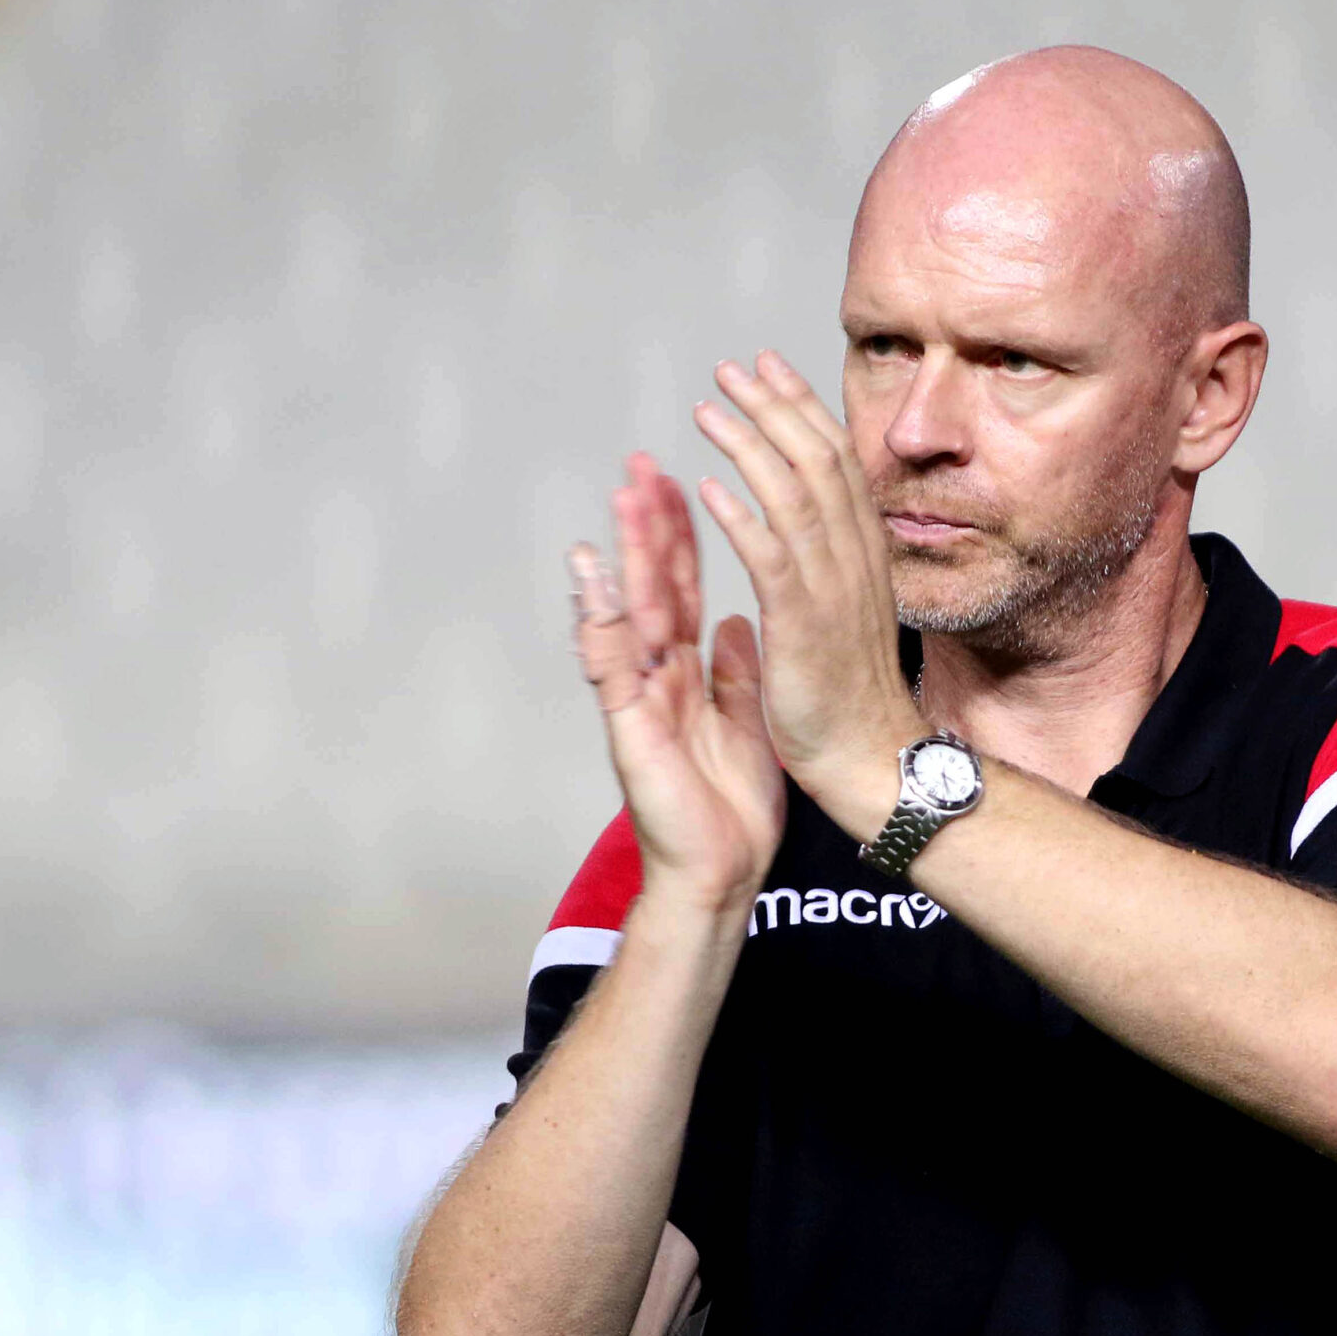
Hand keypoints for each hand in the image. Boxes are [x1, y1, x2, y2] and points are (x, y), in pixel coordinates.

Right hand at [569, 454, 785, 907]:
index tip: (677, 481)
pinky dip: (600, 620)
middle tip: (640, 463)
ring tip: (620, 497)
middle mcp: (657, 675)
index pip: (683, 588)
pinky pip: (612, 667)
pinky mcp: (630, 728)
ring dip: (623, 554)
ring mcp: (639, 698)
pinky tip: (591, 577)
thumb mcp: (745, 721)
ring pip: (628, 613)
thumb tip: (735, 624)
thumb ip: (735, 671)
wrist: (722, 872)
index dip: (681, 536)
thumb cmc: (729, 807)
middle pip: (652, 586)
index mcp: (686, 671)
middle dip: (648, 525)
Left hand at [692, 352, 928, 816]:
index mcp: (861, 554)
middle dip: (774, 407)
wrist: (869, 755)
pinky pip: (770, 557)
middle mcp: (852, 559)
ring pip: (792, 495)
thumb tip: (808, 532)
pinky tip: (709, 487)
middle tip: (733, 368)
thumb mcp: (848, 611)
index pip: (833, 461)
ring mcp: (829, 589)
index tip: (770, 370)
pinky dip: (741, 517)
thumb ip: (829, 565)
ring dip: (749, 445)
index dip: (801, 409)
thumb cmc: (851, 694)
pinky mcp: (802, 623)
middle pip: (815, 461)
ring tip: (710, 409)